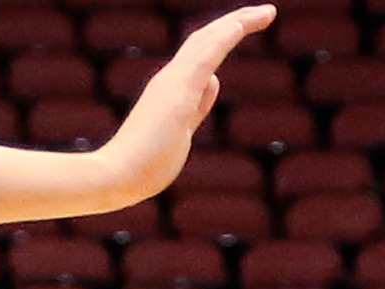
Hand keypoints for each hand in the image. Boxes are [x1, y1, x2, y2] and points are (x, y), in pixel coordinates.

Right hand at [97, 5, 275, 203]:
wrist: (117, 175)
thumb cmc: (146, 162)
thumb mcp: (182, 129)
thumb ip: (197, 105)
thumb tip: (212, 81)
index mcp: (173, 87)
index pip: (203, 52)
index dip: (226, 36)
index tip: (248, 26)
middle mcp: (172, 77)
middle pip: (208, 39)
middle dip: (238, 22)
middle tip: (267, 11)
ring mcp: (173, 83)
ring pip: (208, 41)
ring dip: (238, 23)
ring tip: (266, 12)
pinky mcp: (179, 93)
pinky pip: (204, 58)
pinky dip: (223, 39)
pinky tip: (241, 25)